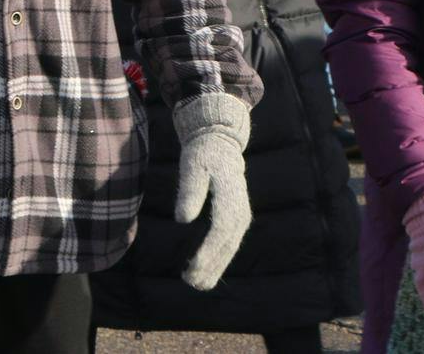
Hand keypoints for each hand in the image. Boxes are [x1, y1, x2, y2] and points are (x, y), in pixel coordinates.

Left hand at [172, 93, 251, 290]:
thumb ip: (189, 191)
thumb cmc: (203, 153)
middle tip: (191, 282)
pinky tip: (203, 270)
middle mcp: (240, 210)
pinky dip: (217, 258)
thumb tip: (182, 220)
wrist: (220, 141)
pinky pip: (228, 243)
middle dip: (210, 266)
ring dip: (215, 267)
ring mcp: (241, 215)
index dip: (208, 251)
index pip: (221, 230)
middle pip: (227, 244)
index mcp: (231, 197)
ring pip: (230, 248)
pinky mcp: (236, 218)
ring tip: (196, 283)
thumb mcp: (192, 166)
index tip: (193, 266)